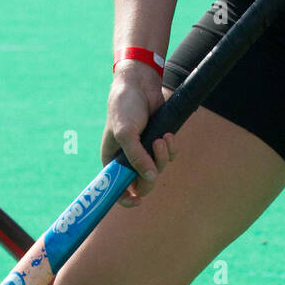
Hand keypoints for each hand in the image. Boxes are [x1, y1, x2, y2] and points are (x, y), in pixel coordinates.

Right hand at [100, 61, 177, 206]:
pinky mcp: (158, 142)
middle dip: (151, 173)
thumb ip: (136, 157)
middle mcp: (128, 160)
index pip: (116, 189)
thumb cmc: (124, 106)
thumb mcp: (126, 133)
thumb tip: (150, 177)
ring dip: (163, 157)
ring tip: (162, 138)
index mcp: (113, 161)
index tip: (138, 201)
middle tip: (155, 157)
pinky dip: (171, 149)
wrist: (140, 83)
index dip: (126, 199)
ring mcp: (144, 152)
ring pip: (158, 169)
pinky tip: (168, 135)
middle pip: (142, 183)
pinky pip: (169, 156)